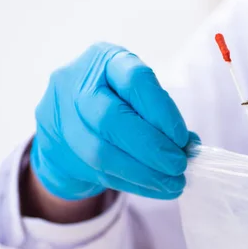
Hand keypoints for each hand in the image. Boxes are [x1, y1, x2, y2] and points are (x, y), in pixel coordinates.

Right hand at [31, 43, 190, 200]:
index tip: (182, 138)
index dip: (162, 112)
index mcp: (103, 59)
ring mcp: (62, 117)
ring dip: (144, 173)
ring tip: (173, 183)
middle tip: (178, 165)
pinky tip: (157, 189)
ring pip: (101, 152)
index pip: (135, 80)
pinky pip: (99, 173)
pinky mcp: (57, 150)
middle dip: (151, 147)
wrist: (63, 120)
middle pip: (111, 118)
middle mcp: (76, 84)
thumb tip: (190, 147)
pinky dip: (134, 184)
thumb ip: (161, 114)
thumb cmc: (113, 100)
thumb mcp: (136, 93)